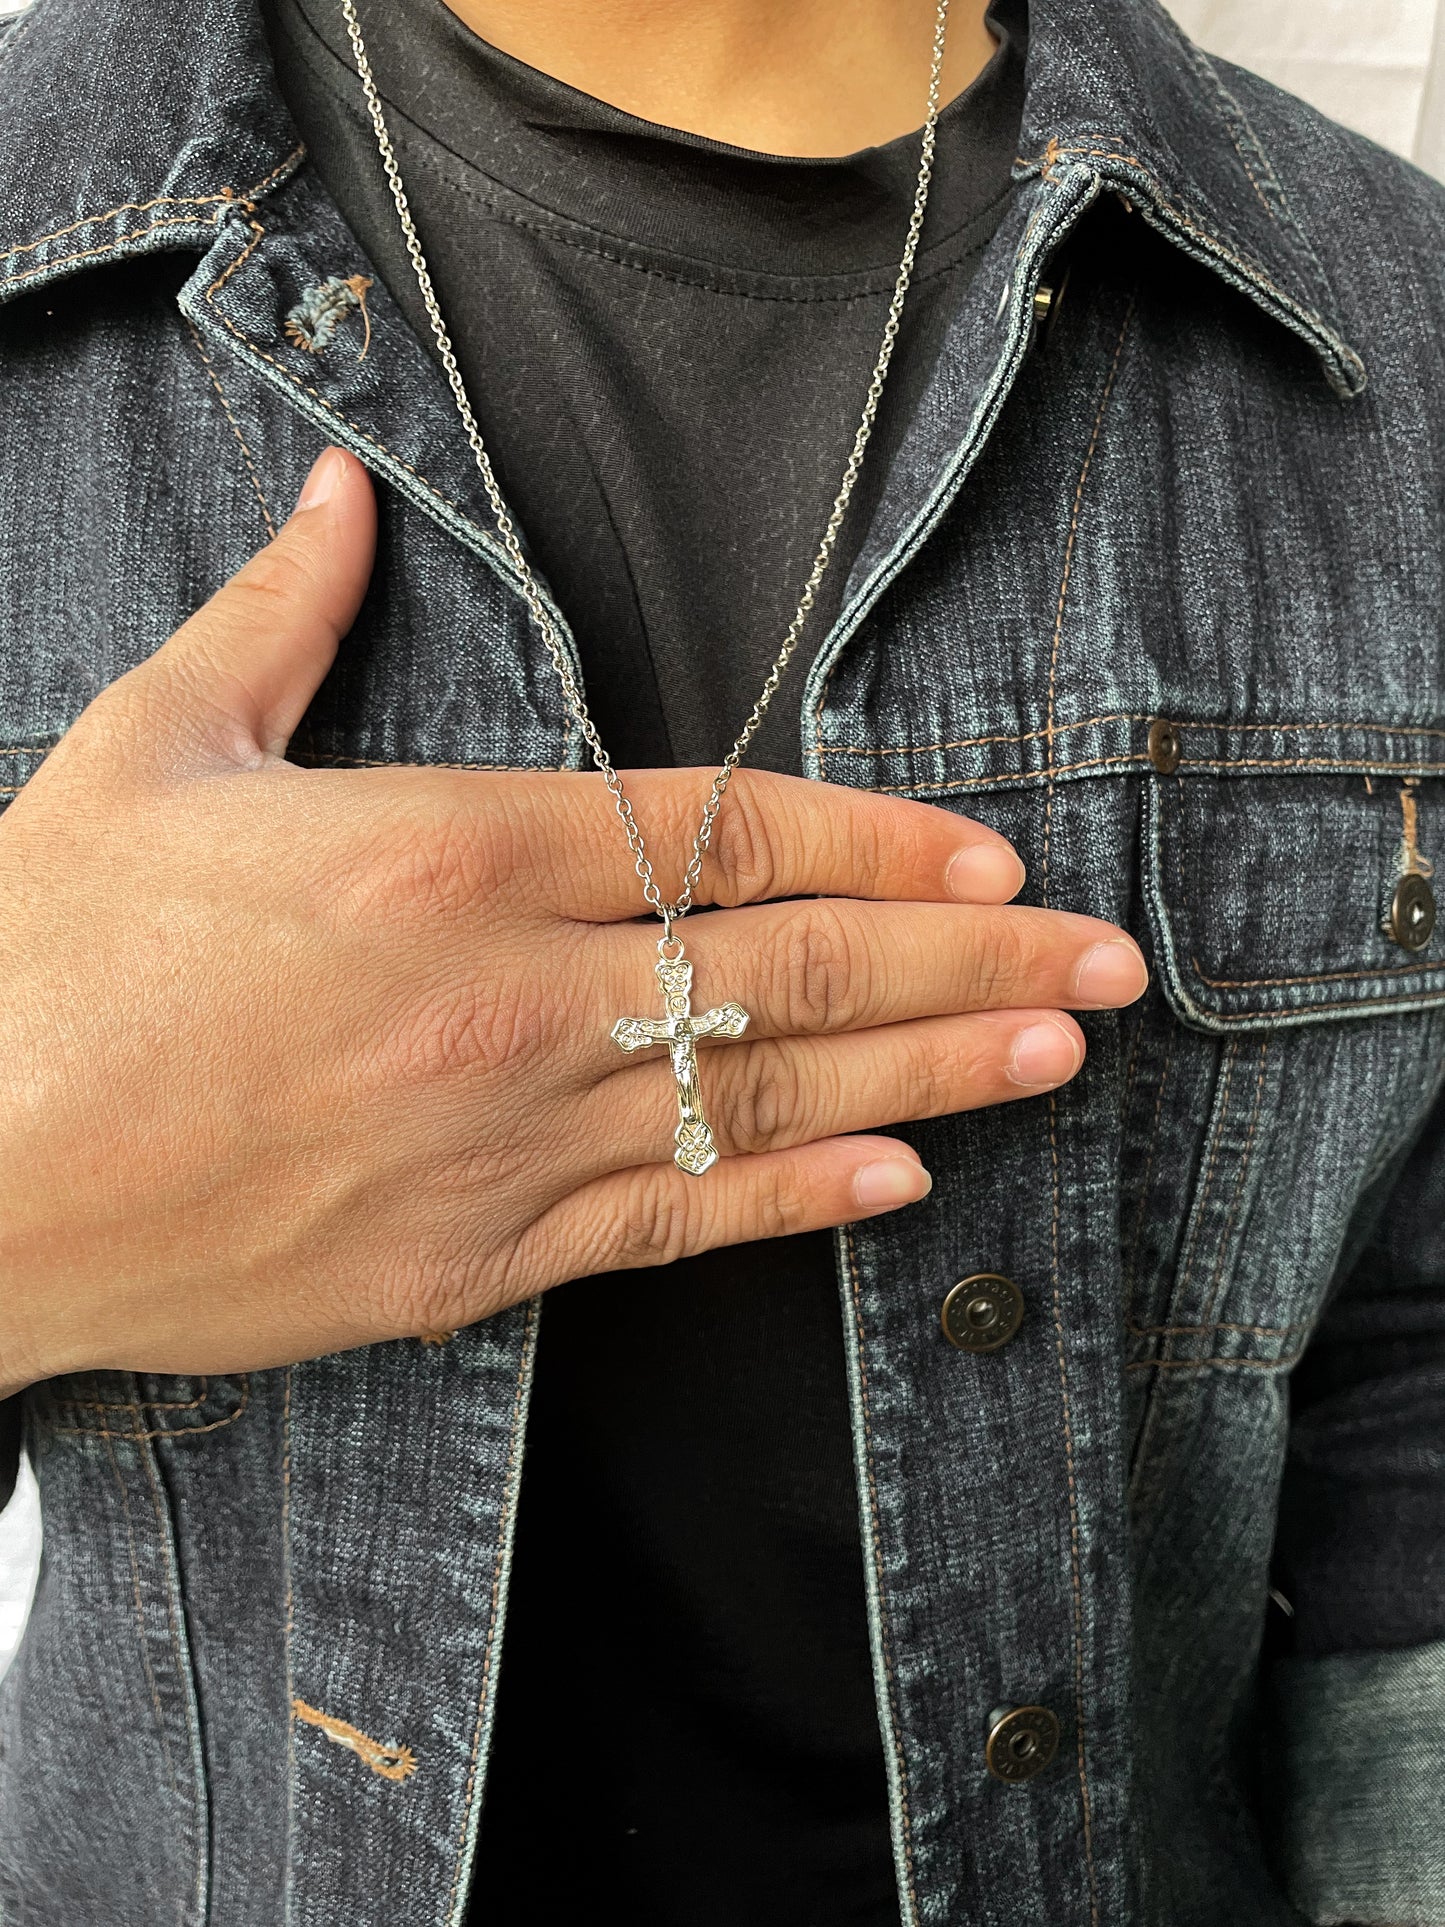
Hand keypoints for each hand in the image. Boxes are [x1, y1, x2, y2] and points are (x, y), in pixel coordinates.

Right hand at [0, 448, 1146, 1392]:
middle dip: (963, 958)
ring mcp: (499, 1141)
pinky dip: (795, 1204)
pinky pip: (671, 1228)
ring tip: (1056, 1054)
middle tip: (1102, 963)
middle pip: (786, 964)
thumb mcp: (152, 748)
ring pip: (763, 1097)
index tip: (990, 854)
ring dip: (930, 1072)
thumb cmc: (41, 955)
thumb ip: (281, 614)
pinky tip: (902, 1183)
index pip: (719, 829)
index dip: (875, 838)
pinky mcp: (468, 1262)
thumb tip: (337, 494)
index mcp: (442, 852)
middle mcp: (505, 997)